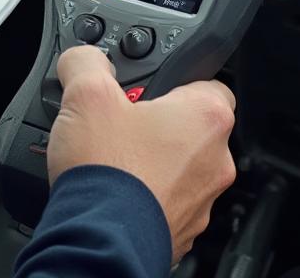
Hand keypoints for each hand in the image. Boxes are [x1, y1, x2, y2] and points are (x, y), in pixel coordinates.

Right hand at [47, 46, 236, 263]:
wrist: (99, 239)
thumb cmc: (107, 169)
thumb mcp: (86, 92)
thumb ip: (87, 62)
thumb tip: (83, 59)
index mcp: (206, 117)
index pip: (209, 80)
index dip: (174, 76)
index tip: (147, 82)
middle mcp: (216, 161)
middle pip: (188, 124)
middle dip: (154, 119)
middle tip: (118, 118)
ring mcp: (202, 201)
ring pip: (178, 165)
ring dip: (149, 157)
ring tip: (109, 154)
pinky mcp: (181, 231)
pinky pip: (165, 199)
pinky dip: (143, 191)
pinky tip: (112, 186)